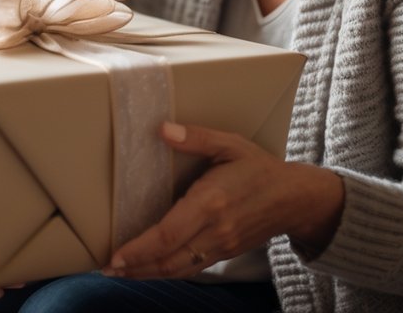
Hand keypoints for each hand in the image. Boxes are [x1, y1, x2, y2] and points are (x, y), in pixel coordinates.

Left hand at [103, 122, 343, 278]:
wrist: (296, 199)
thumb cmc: (259, 167)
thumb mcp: (230, 143)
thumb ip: (196, 137)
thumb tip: (162, 130)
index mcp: (212, 202)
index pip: (169, 234)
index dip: (140, 249)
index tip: (115, 255)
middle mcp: (216, 230)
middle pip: (169, 259)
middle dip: (136, 267)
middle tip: (106, 268)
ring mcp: (221, 246)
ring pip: (179, 269)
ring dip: (148, 273)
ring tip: (120, 271)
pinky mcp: (225, 252)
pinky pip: (191, 268)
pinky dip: (167, 271)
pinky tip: (149, 268)